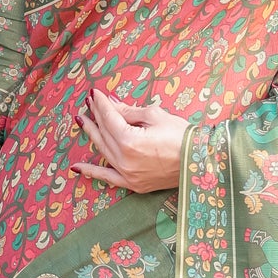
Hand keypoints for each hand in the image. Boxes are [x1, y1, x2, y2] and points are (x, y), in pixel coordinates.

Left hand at [75, 88, 189, 193]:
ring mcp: (127, 174)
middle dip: (95, 115)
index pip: (109, 118)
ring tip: (82, 121)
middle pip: (104, 133)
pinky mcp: (133, 184)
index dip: (101, 104)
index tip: (94, 93)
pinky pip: (107, 178)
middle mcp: (124, 160)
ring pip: (103, 150)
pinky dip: (92, 172)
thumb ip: (128, 111)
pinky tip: (76, 167)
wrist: (201, 161)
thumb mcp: (155, 116)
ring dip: (92, 134)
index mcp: (129, 141)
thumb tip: (111, 104)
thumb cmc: (182, 135)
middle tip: (87, 102)